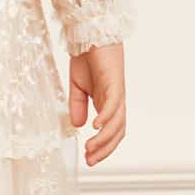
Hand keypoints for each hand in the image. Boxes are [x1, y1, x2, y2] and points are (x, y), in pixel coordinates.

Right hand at [68, 43, 125, 165]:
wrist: (90, 33)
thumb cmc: (87, 57)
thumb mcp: (77, 86)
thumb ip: (78, 106)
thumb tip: (79, 126)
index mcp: (107, 103)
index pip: (110, 131)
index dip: (102, 147)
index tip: (89, 159)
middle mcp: (115, 100)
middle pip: (117, 132)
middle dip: (105, 149)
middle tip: (90, 160)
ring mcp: (117, 92)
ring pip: (117, 123)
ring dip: (104, 139)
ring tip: (90, 148)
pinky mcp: (115, 82)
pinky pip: (113, 105)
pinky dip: (106, 118)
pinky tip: (95, 127)